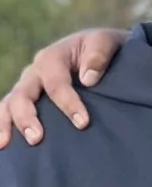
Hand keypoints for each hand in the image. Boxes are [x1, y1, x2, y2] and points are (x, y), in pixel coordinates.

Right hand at [0, 27, 128, 147]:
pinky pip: (8, 112)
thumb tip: (88, 79)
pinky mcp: (26, 99)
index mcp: (51, 57)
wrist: (96, 48)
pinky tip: (2, 144)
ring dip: (5, 124)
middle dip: (27, 118)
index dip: (68, 103)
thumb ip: (98, 55)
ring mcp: (27, 86)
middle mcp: (34, 72)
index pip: (56, 83)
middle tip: (36, 139)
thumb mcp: (105, 42)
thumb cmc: (101, 48)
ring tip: (4, 144)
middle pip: (22, 95)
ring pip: (8, 105)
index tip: (83, 123)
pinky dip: (2, 125)